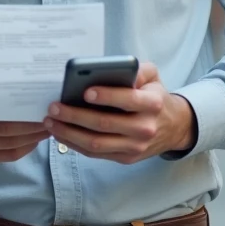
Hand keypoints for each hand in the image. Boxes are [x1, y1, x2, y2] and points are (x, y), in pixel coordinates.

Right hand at [0, 66, 50, 163]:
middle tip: (52, 117)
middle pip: (6, 128)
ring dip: (33, 136)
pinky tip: (37, 138)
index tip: (40, 104)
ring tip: (49, 126)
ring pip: (10, 143)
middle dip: (32, 124)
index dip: (19, 109)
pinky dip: (27, 147)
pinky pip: (9, 155)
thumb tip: (18, 57)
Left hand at [44, 63, 196, 164]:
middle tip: (54, 107)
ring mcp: (135, 146)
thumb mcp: (153, 76)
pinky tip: (60, 132)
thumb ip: (137, 69)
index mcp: (152, 103)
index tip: (85, 91)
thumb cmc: (155, 96)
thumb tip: (110, 67)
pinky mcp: (126, 158)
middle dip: (75, 116)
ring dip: (69, 133)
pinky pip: (96, 154)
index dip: (107, 96)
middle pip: (105, 125)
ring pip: (96, 144)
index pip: (129, 100)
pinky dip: (74, 144)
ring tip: (51, 121)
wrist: (174, 127)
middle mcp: (145, 128)